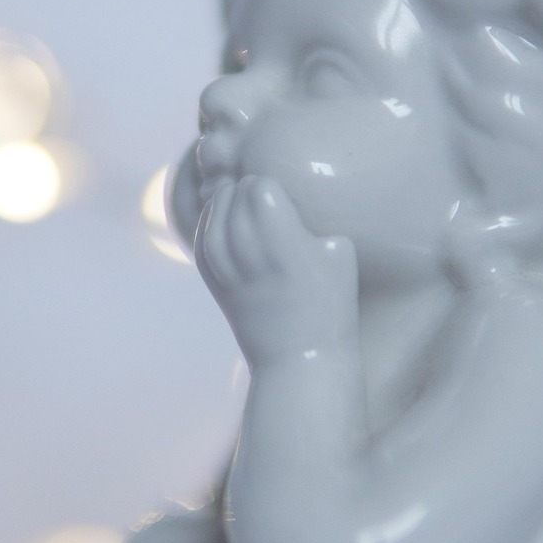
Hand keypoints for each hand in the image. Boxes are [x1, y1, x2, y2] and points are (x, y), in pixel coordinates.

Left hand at [196, 174, 358, 368]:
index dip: (266, 181)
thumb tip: (296, 199)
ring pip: (214, 221)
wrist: (301, 360)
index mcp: (288, 248)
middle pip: (236, 201)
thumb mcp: (340, 256)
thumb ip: (317, 220)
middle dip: (244, 187)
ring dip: (222, 201)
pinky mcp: (217, 288)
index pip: (261, 191)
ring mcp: (231, 275)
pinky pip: (202, 245)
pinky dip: (206, 224)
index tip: (276, 184)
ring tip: (234, 191)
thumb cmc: (331, 307)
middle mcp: (254, 259)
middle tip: (256, 185)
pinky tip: (215, 214)